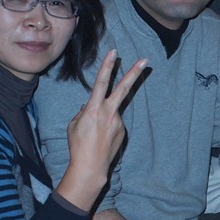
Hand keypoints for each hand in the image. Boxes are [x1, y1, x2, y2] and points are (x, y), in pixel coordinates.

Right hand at [57, 51, 147, 209]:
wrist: (91, 166)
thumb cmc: (78, 145)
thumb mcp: (74, 125)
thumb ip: (83, 112)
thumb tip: (88, 107)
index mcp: (94, 108)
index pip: (102, 82)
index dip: (108, 66)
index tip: (114, 52)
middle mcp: (109, 112)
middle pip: (124, 88)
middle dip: (134, 73)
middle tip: (145, 60)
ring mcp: (118, 122)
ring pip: (111, 111)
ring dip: (103, 118)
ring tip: (94, 136)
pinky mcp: (122, 130)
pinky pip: (112, 123)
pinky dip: (105, 128)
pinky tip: (100, 140)